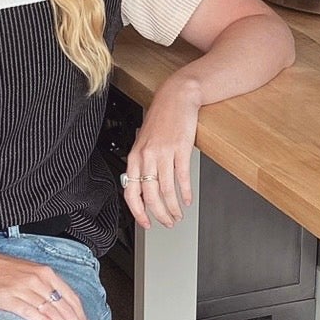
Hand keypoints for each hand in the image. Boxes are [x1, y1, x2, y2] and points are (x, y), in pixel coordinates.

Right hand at [0, 245, 88, 319]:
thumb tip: (60, 307)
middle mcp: (37, 279)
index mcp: (45, 273)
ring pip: (51, 310)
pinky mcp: (7, 297)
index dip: (81, 316)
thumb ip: (45, 286)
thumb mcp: (28, 272)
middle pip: (64, 306)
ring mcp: (22, 287)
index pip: (71, 298)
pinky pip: (29, 310)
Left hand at [124, 75, 199, 229]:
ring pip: (166, 191)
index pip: (131, 192)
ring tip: (179, 214)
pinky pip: (182, 178)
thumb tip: (145, 188)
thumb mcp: (145, 142)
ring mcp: (164, 153)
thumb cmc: (162, 118)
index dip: (138, 212)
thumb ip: (143, 163)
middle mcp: (147, 156)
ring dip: (174, 208)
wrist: (176, 96)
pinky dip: (185, 193)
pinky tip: (188, 200)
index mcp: (135, 156)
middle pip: (151, 196)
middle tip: (168, 222)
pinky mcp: (181, 149)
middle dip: (160, 214)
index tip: (146, 223)